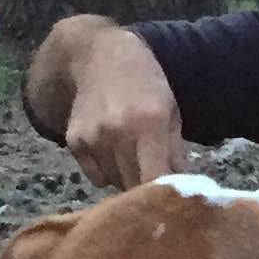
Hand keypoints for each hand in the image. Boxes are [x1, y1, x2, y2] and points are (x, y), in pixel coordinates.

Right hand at [61, 24, 188, 189]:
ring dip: (126, 178)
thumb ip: (176, 153)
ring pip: (115, 183)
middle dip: (146, 188)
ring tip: (131, 154)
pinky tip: (111, 149)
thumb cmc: (143, 83)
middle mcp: (118, 134)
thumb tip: (184, 191)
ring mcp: (93, 139)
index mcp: (148, 124)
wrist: (96, 56)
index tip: (171, 202)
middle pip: (133, 187)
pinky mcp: (74, 143)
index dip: (163, 197)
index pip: (156, 180)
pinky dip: (106, 171)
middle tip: (153, 178)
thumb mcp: (170, 110)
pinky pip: (96, 176)